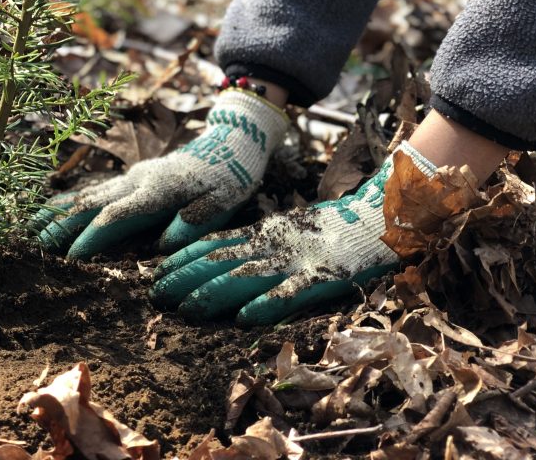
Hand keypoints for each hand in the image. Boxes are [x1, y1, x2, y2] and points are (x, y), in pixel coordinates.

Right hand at [30, 90, 288, 258]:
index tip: (71, 258)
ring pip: (88, 195)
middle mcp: (137, 181)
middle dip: (62, 225)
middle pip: (92, 203)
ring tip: (31, 228)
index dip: (91, 238)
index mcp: (157, 191)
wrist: (230, 146)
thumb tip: (161, 247)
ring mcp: (132, 177)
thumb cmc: (228, 181)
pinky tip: (53, 211)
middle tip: (35, 245)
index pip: (116, 216)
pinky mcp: (131, 178)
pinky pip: (96, 190)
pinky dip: (71, 201)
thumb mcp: (220, 204)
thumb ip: (191, 224)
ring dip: (59, 212)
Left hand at [148, 146, 430, 325]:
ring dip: (214, 292)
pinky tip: (244, 318)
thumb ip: (255, 244)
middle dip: (186, 276)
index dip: (184, 258)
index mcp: (265, 233)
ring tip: (186, 308)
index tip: (156, 271)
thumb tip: (214, 261)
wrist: (380, 218)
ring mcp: (298, 261)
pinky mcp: (325, 278)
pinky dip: (267, 305)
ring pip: (248, 276)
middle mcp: (275, 245)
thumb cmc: (329, 230)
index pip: (215, 243)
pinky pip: (292, 294)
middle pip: (222, 259)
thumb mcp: (284, 231)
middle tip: (155, 293)